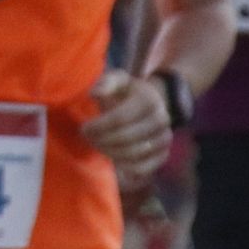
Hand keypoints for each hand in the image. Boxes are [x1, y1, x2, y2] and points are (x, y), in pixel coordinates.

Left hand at [81, 69, 171, 190]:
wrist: (147, 104)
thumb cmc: (124, 93)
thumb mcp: (115, 80)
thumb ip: (105, 83)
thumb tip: (95, 94)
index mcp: (148, 99)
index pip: (119, 118)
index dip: (98, 126)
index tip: (84, 129)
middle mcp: (161, 119)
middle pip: (126, 137)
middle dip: (102, 140)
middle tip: (87, 139)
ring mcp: (165, 138)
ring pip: (134, 153)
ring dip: (110, 153)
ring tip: (98, 146)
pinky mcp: (163, 154)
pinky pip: (144, 168)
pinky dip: (125, 167)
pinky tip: (112, 160)